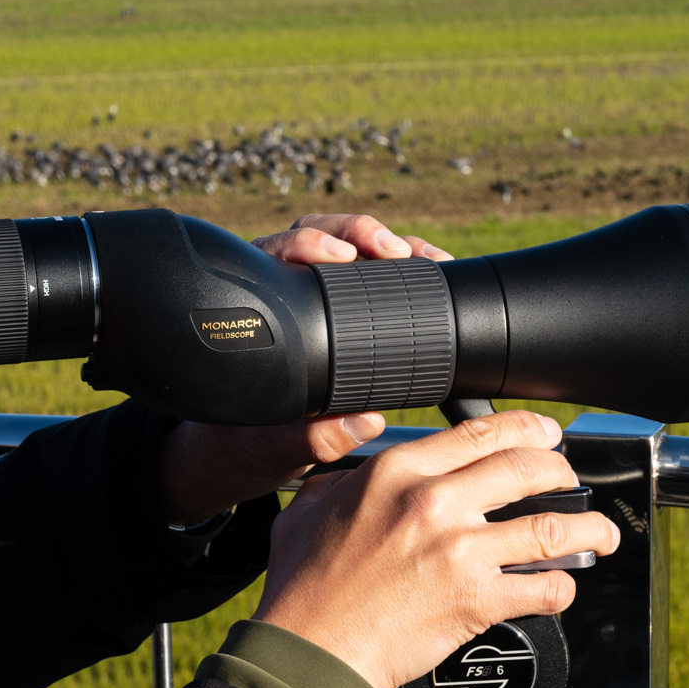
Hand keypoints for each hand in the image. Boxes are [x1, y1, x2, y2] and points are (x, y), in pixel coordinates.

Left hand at [159, 214, 452, 522]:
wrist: (255, 456)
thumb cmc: (252, 443)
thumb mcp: (272, 447)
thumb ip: (309, 439)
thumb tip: (362, 423)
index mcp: (252, 312)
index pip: (274, 255)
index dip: (307, 243)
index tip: (339, 255)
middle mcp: (280, 291)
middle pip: (318, 235)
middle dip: (358, 232)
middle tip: (394, 250)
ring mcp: (315, 295)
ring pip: (352, 247)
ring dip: (392, 243)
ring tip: (427, 257)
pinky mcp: (347, 308)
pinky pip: (377, 274)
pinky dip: (408, 265)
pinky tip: (436, 269)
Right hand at [251, 409, 621, 687]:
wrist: (308, 650)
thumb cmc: (302, 590)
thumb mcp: (307, 512)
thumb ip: (337, 480)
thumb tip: (353, 470)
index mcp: (397, 474)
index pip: (480, 433)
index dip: (526, 430)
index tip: (543, 437)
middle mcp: (434, 503)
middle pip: (527, 469)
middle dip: (562, 472)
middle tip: (570, 482)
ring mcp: (460, 552)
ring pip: (552, 527)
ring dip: (586, 529)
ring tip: (598, 535)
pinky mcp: (476, 600)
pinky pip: (542, 588)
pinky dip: (561, 587)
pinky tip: (560, 587)